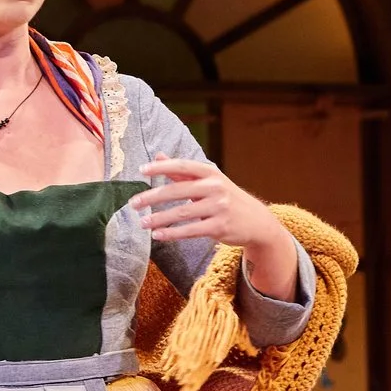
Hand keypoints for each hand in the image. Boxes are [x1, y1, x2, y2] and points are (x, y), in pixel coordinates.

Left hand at [130, 156, 300, 299]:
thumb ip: (182, 172)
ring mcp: (218, 207)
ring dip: (159, 219)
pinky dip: (172, 233)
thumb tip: (158, 155)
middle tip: (133, 203)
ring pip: (182, 213)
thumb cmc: (226, 199)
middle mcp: (215, 187)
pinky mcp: (219, 227)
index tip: (142, 170)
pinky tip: (157, 235)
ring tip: (142, 223)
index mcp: (211, 173)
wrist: (257, 221)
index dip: (161, 167)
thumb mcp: (208, 182)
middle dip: (152, 197)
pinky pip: (190, 230)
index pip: (182, 166)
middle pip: (177, 191)